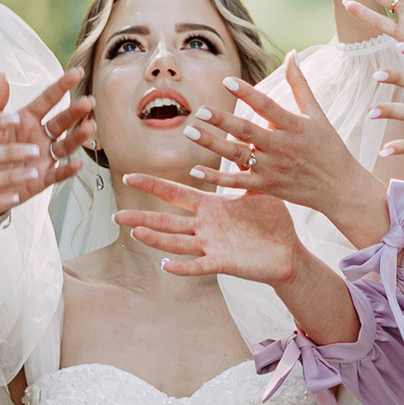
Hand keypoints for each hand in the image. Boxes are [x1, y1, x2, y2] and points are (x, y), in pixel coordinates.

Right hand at [115, 169, 300, 291]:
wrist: (288, 251)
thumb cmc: (272, 221)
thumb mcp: (256, 190)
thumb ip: (245, 167)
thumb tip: (242, 138)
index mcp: (210, 207)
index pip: (175, 193)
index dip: (152, 185)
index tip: (129, 176)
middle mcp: (205, 227)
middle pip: (166, 220)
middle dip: (141, 217)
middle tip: (115, 216)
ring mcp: (211, 245)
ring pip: (177, 242)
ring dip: (156, 239)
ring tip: (135, 232)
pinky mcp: (223, 262)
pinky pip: (199, 265)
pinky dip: (183, 267)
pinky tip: (165, 265)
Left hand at [202, 58, 383, 250]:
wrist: (340, 188)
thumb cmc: (329, 147)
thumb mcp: (316, 113)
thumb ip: (300, 83)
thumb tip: (292, 53)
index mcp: (294, 125)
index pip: (267, 106)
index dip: (247, 93)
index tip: (226, 80)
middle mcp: (282, 147)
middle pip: (247, 131)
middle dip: (222, 120)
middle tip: (199, 110)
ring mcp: (273, 168)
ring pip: (238, 155)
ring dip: (212, 144)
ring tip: (190, 131)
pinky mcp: (267, 187)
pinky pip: (238, 182)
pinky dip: (217, 178)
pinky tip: (196, 169)